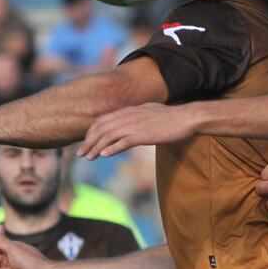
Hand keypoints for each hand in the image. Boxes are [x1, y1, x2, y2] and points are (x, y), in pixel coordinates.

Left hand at [79, 103, 196, 159]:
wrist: (186, 118)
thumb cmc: (170, 118)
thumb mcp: (148, 113)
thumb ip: (136, 118)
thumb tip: (128, 126)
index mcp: (129, 111)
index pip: (102, 120)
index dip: (90, 132)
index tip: (85, 144)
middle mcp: (129, 116)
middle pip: (101, 128)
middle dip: (88, 142)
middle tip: (81, 154)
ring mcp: (136, 125)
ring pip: (109, 135)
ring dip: (96, 147)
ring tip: (89, 157)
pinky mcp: (144, 135)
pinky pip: (124, 141)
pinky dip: (112, 148)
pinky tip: (104, 155)